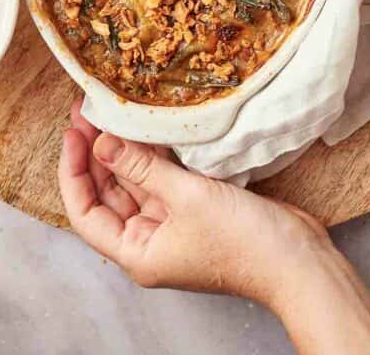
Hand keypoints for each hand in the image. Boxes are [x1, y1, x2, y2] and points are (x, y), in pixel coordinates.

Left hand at [58, 99, 325, 304]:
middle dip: (96, 152)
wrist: (296, 259)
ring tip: (111, 110)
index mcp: (137, 252)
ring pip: (135, 182)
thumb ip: (141, 168)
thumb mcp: (185, 198)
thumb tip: (101, 143)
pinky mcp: (195, 208)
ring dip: (124, 149)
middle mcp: (149, 239)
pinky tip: (146, 126)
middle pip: (108, 193)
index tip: (74, 132)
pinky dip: (153, 154)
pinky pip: (162, 178)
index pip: (85, 212)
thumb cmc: (241, 240)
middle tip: (89, 110)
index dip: (74, 171)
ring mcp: (172, 224)